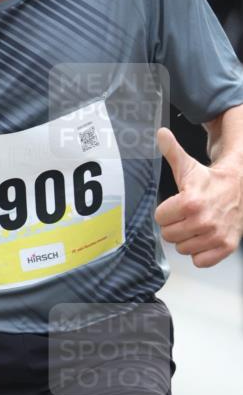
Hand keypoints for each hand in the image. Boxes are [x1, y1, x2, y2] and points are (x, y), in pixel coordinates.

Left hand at [154, 127, 242, 267]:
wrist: (239, 188)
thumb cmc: (211, 180)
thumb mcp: (188, 166)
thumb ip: (172, 151)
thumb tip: (160, 133)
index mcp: (190, 202)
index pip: (160, 218)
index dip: (166, 211)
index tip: (176, 205)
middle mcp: (203, 221)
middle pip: (169, 235)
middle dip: (175, 225)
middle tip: (186, 215)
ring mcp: (216, 236)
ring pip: (183, 249)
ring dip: (187, 239)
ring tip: (197, 224)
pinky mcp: (226, 247)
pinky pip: (200, 261)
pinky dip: (201, 253)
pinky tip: (205, 237)